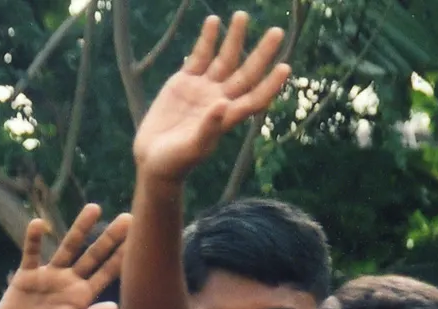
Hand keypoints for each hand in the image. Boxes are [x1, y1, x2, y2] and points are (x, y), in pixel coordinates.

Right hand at [0, 204, 129, 308]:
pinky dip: (33, 239)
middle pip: (93, 256)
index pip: (106, 274)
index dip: (121, 258)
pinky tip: (38, 224)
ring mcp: (48, 276)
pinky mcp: (26, 275)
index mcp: (82, 297)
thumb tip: (114, 307)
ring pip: (67, 247)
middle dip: (109, 238)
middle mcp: (68, 282)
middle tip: (128, 218)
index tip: (138, 241)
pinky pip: (30, 253)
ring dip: (80, 229)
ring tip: (94, 208)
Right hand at [133, 12, 288, 180]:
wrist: (152, 159)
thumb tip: (223, 104)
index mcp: (227, 118)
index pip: (255, 98)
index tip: (284, 67)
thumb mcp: (191, 148)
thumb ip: (208, 128)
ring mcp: (203, 89)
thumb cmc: (175, 162)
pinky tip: (213, 21)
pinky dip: (206, 40)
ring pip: (224, 60)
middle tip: (276, 32)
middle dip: (261, 54)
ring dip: (234, 39)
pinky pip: (199, 57)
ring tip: (242, 16)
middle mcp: (220, 100)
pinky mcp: (184, 81)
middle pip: (246, 73)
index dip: (270, 84)